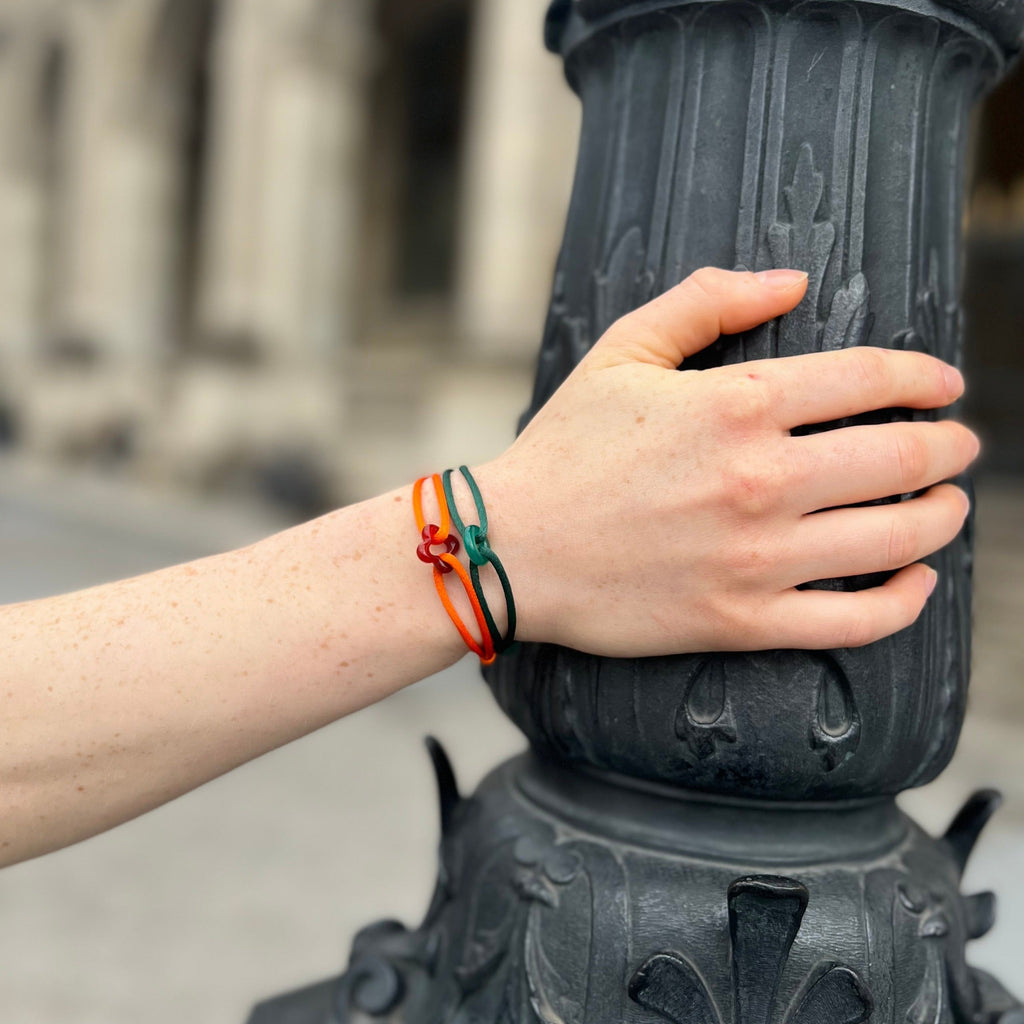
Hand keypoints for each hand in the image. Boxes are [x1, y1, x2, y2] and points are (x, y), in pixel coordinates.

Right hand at [476, 266, 977, 656]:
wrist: (512, 547)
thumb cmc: (564, 448)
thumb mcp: (623, 351)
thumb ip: (709, 299)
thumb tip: (794, 279)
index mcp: (736, 405)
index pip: (872, 380)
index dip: (925, 378)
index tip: (944, 385)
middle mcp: (761, 480)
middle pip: (902, 458)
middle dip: (949, 447)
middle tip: (958, 445)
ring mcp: (757, 558)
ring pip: (896, 538)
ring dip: (941, 516)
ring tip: (947, 504)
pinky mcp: (743, 621)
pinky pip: (855, 622)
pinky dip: (904, 602)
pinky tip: (915, 582)